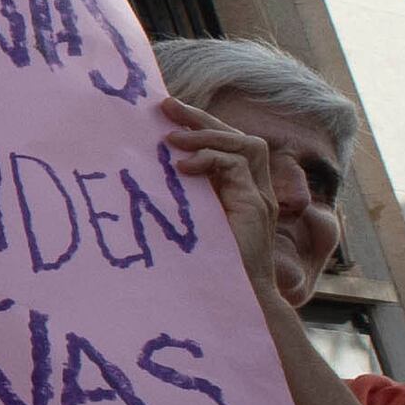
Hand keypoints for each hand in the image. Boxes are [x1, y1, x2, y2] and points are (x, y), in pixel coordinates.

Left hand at [154, 97, 287, 298]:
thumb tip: (144, 171)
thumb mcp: (189, 221)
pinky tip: (183, 167)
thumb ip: (181, 196)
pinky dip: (211, 160)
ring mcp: (260, 198)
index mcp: (239, 190)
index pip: (228, 145)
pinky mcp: (256, 207)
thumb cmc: (203, 265)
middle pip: (239, 137)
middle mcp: (255, 190)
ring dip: (207, 135)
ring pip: (245, 145)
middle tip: (166, 106)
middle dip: (203, 119)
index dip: (201, 126)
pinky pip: (238, 168)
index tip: (165, 113)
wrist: (231, 298)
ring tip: (171, 138)